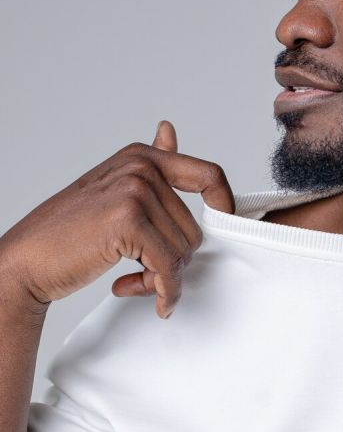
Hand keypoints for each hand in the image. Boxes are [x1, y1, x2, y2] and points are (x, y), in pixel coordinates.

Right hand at [0, 120, 233, 317]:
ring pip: (183, 250)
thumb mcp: (113, 188)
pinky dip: (164, 291)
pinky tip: (154, 301)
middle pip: (195, 228)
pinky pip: (168, 266)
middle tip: (147, 275)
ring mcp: (135, 192)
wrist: (27, 260)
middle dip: (174, 260)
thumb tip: (169, 129)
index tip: (223, 231)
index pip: (209, 175)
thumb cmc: (69, 231)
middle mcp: (141, 167)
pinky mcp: (128, 222)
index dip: (225, 206)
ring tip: (137, 280)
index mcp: (142, 156)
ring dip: (164, 277)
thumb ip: (150, 164)